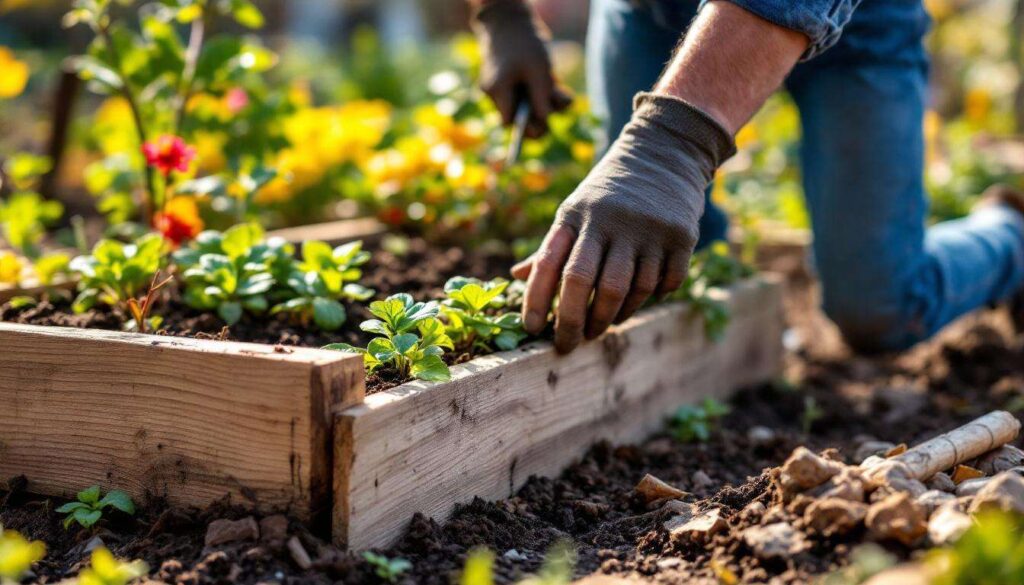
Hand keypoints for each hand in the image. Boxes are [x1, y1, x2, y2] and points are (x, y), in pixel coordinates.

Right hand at [471, 0, 571, 136]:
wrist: (511, 19)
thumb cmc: (524, 43)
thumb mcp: (538, 70)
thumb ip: (541, 97)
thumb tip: (543, 121)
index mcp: (497, 91)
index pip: (509, 122)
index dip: (526, 127)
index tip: (544, 126)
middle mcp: (496, 93)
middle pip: (519, 117)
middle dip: (541, 114)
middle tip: (558, 104)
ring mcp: (503, 88)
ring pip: (526, 106)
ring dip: (546, 101)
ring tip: (559, 91)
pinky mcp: (513, 82)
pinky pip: (529, 95)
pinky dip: (543, 92)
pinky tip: (556, 85)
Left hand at [511, 93, 735, 352]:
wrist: (664, 152)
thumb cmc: (608, 193)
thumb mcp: (575, 210)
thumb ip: (550, 247)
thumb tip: (515, 278)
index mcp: (575, 215)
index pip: (549, 262)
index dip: (536, 299)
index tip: (532, 330)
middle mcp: (609, 220)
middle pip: (584, 282)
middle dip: (573, 321)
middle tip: (568, 344)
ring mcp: (646, 229)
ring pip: (625, 290)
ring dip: (611, 317)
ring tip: (603, 325)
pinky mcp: (680, 237)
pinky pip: (663, 285)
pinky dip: (648, 300)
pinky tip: (638, 300)